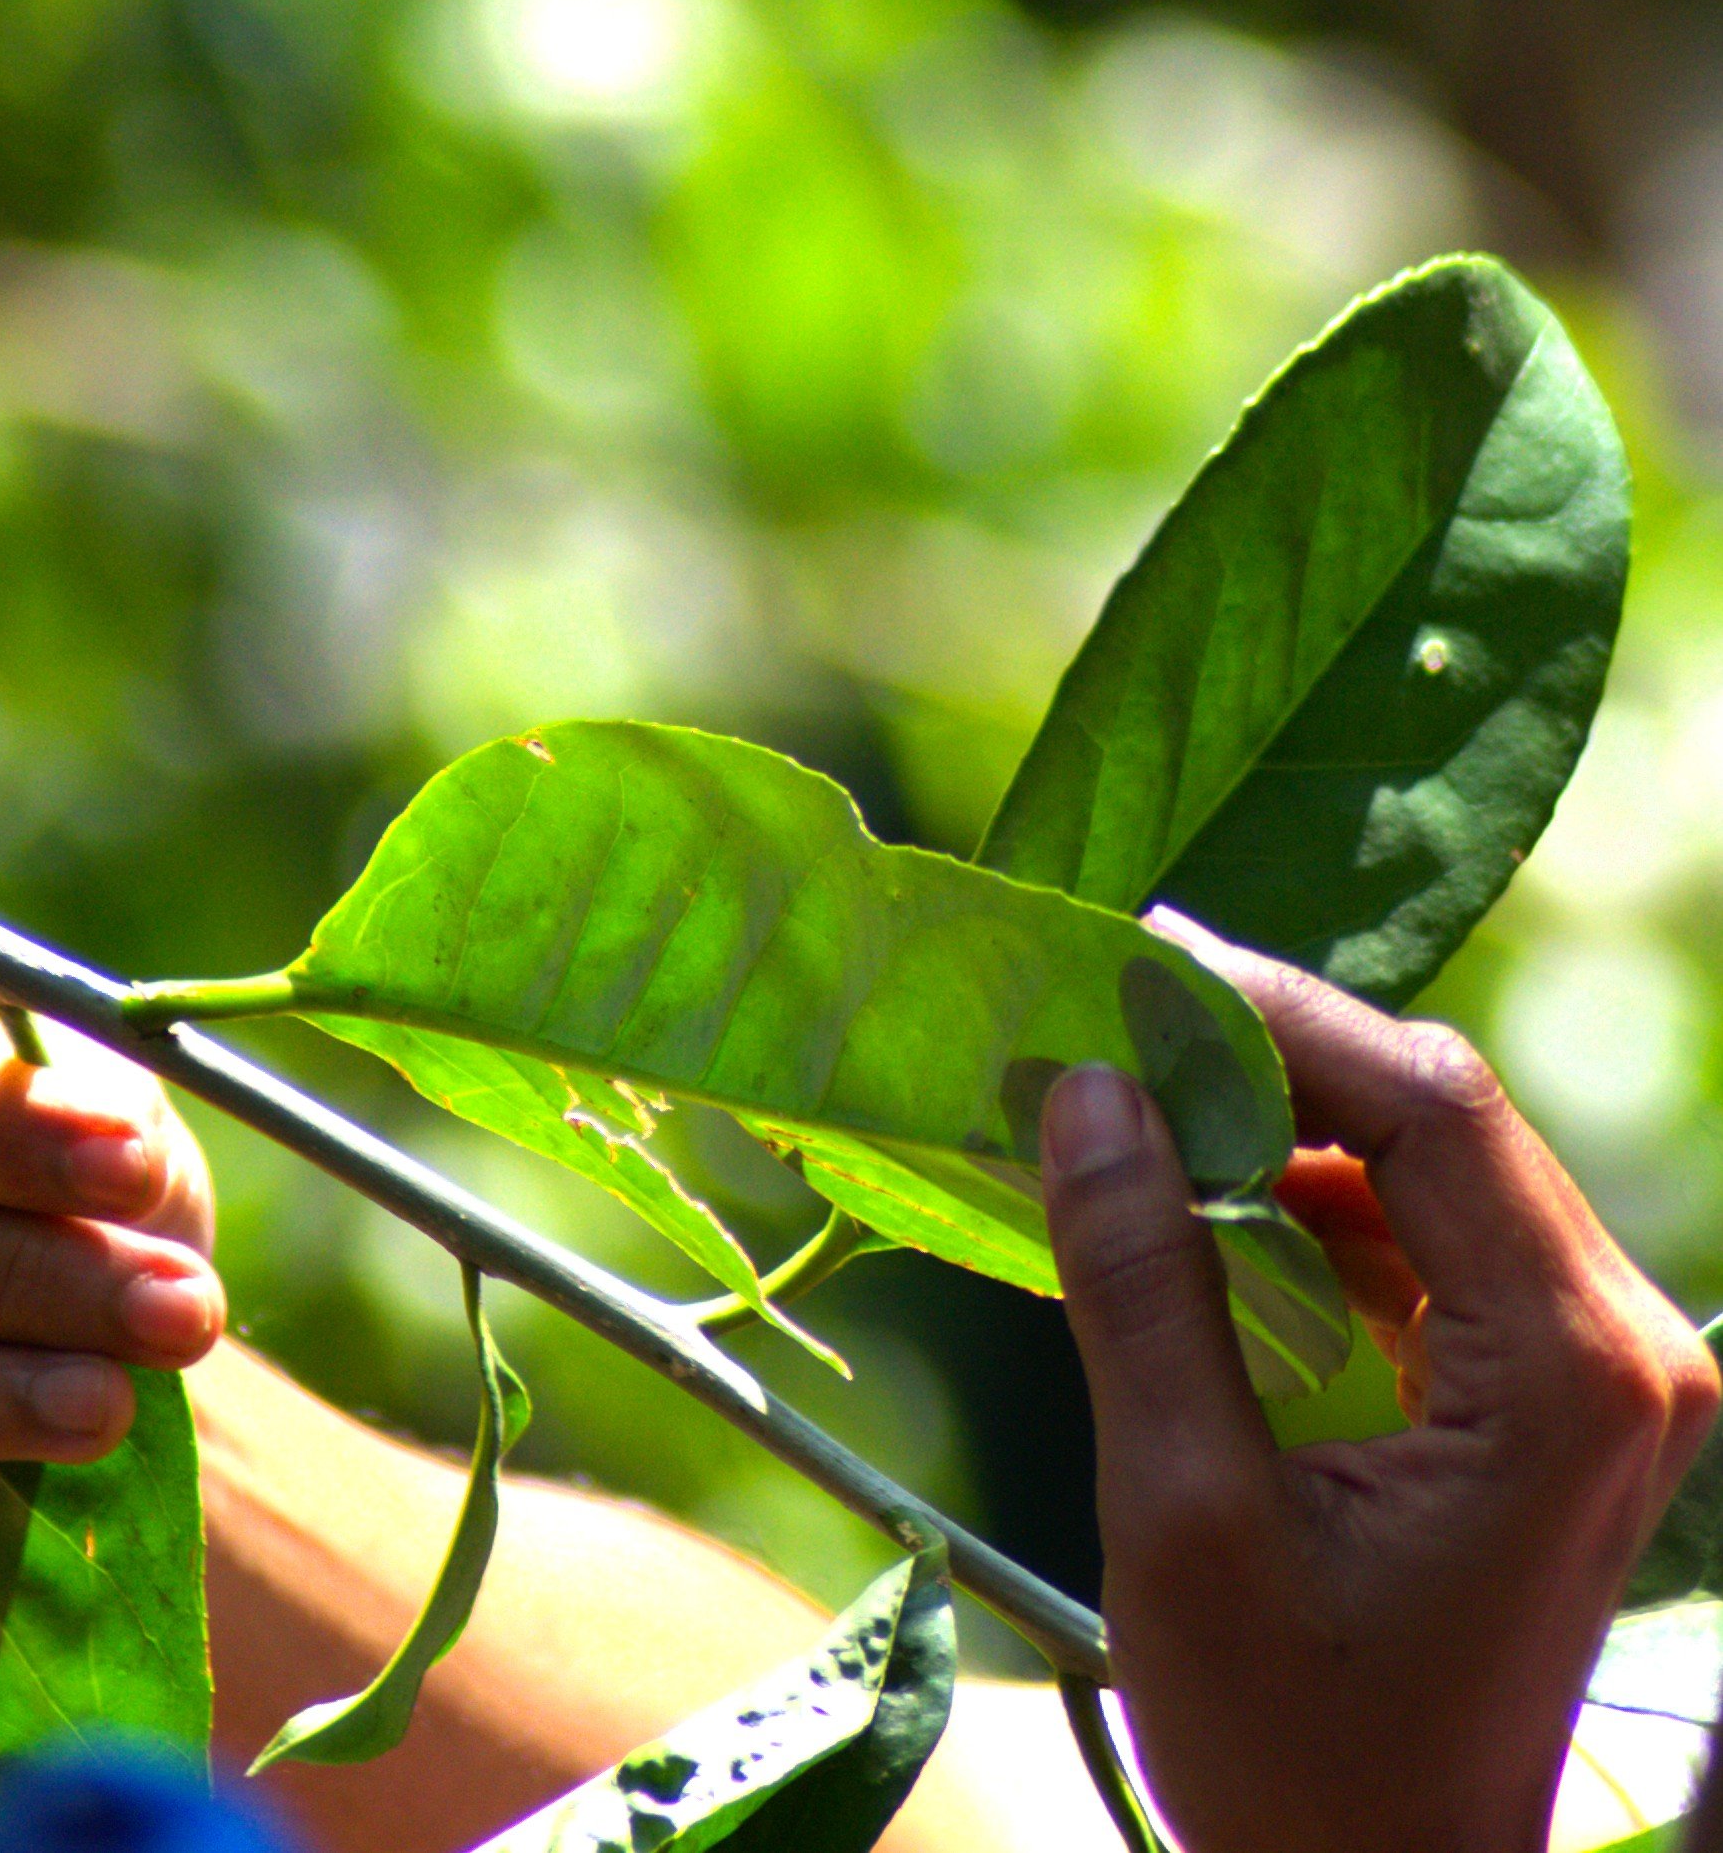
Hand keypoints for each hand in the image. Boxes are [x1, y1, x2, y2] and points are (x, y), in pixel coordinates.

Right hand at [1040, 911, 1718, 1852]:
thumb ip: (1142, 1286)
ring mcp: (1603, 1367)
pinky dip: (1311, 1192)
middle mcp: (1626, 1345)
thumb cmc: (1298, 1748)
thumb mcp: (1188, 1518)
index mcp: (1568, 1373)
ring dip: (1283, 1116)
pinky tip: (1198, 1189)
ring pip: (1433, 1158)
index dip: (1274, 1014)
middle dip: (1271, 1051)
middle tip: (1111, 1010)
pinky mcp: (1553, 1386)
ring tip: (1132, 1091)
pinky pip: (1430, 1231)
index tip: (1128, 965)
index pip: (1429, 1107)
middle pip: (1444, 1114)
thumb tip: (1088, 1088)